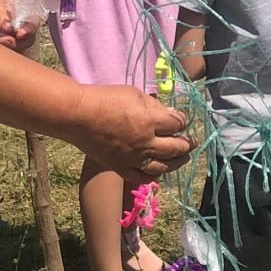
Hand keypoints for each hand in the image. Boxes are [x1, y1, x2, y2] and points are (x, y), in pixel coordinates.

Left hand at [0, 0, 36, 50]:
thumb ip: (2, 15)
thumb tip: (11, 29)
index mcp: (20, 8)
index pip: (32, 21)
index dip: (29, 29)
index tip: (19, 34)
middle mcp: (16, 22)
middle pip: (26, 38)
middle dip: (16, 41)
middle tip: (3, 40)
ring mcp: (5, 33)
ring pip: (14, 46)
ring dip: (4, 46)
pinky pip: (1, 51)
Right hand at [71, 85, 191, 178]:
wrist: (78, 116)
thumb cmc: (105, 99)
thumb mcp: (135, 94)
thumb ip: (155, 105)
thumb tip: (169, 113)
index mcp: (151, 120)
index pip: (177, 124)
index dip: (183, 121)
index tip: (183, 120)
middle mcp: (146, 142)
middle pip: (175, 148)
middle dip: (187, 144)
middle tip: (192, 142)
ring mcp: (133, 157)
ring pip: (162, 166)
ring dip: (176, 162)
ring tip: (182, 158)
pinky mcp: (120, 167)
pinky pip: (141, 177)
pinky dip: (152, 175)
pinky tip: (158, 172)